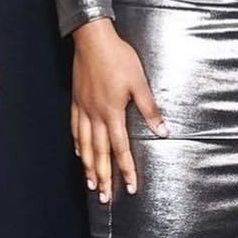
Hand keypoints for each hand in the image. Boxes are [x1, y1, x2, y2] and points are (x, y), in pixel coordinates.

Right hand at [69, 18, 167, 202]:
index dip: (126, 169)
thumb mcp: (139, 82)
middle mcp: (95, 115)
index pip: (120, 148)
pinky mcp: (76, 100)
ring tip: (90, 183)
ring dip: (88, 166)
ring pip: (84, 144)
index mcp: (112, 112)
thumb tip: (162, 131)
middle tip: (104, 197)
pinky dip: (77, 143)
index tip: (130, 187)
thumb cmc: (118, 58)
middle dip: (103, 176)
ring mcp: (83, 108)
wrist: (93, 40)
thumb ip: (149, 109)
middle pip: (99, 153)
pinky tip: (79, 152)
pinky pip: (75, 128)